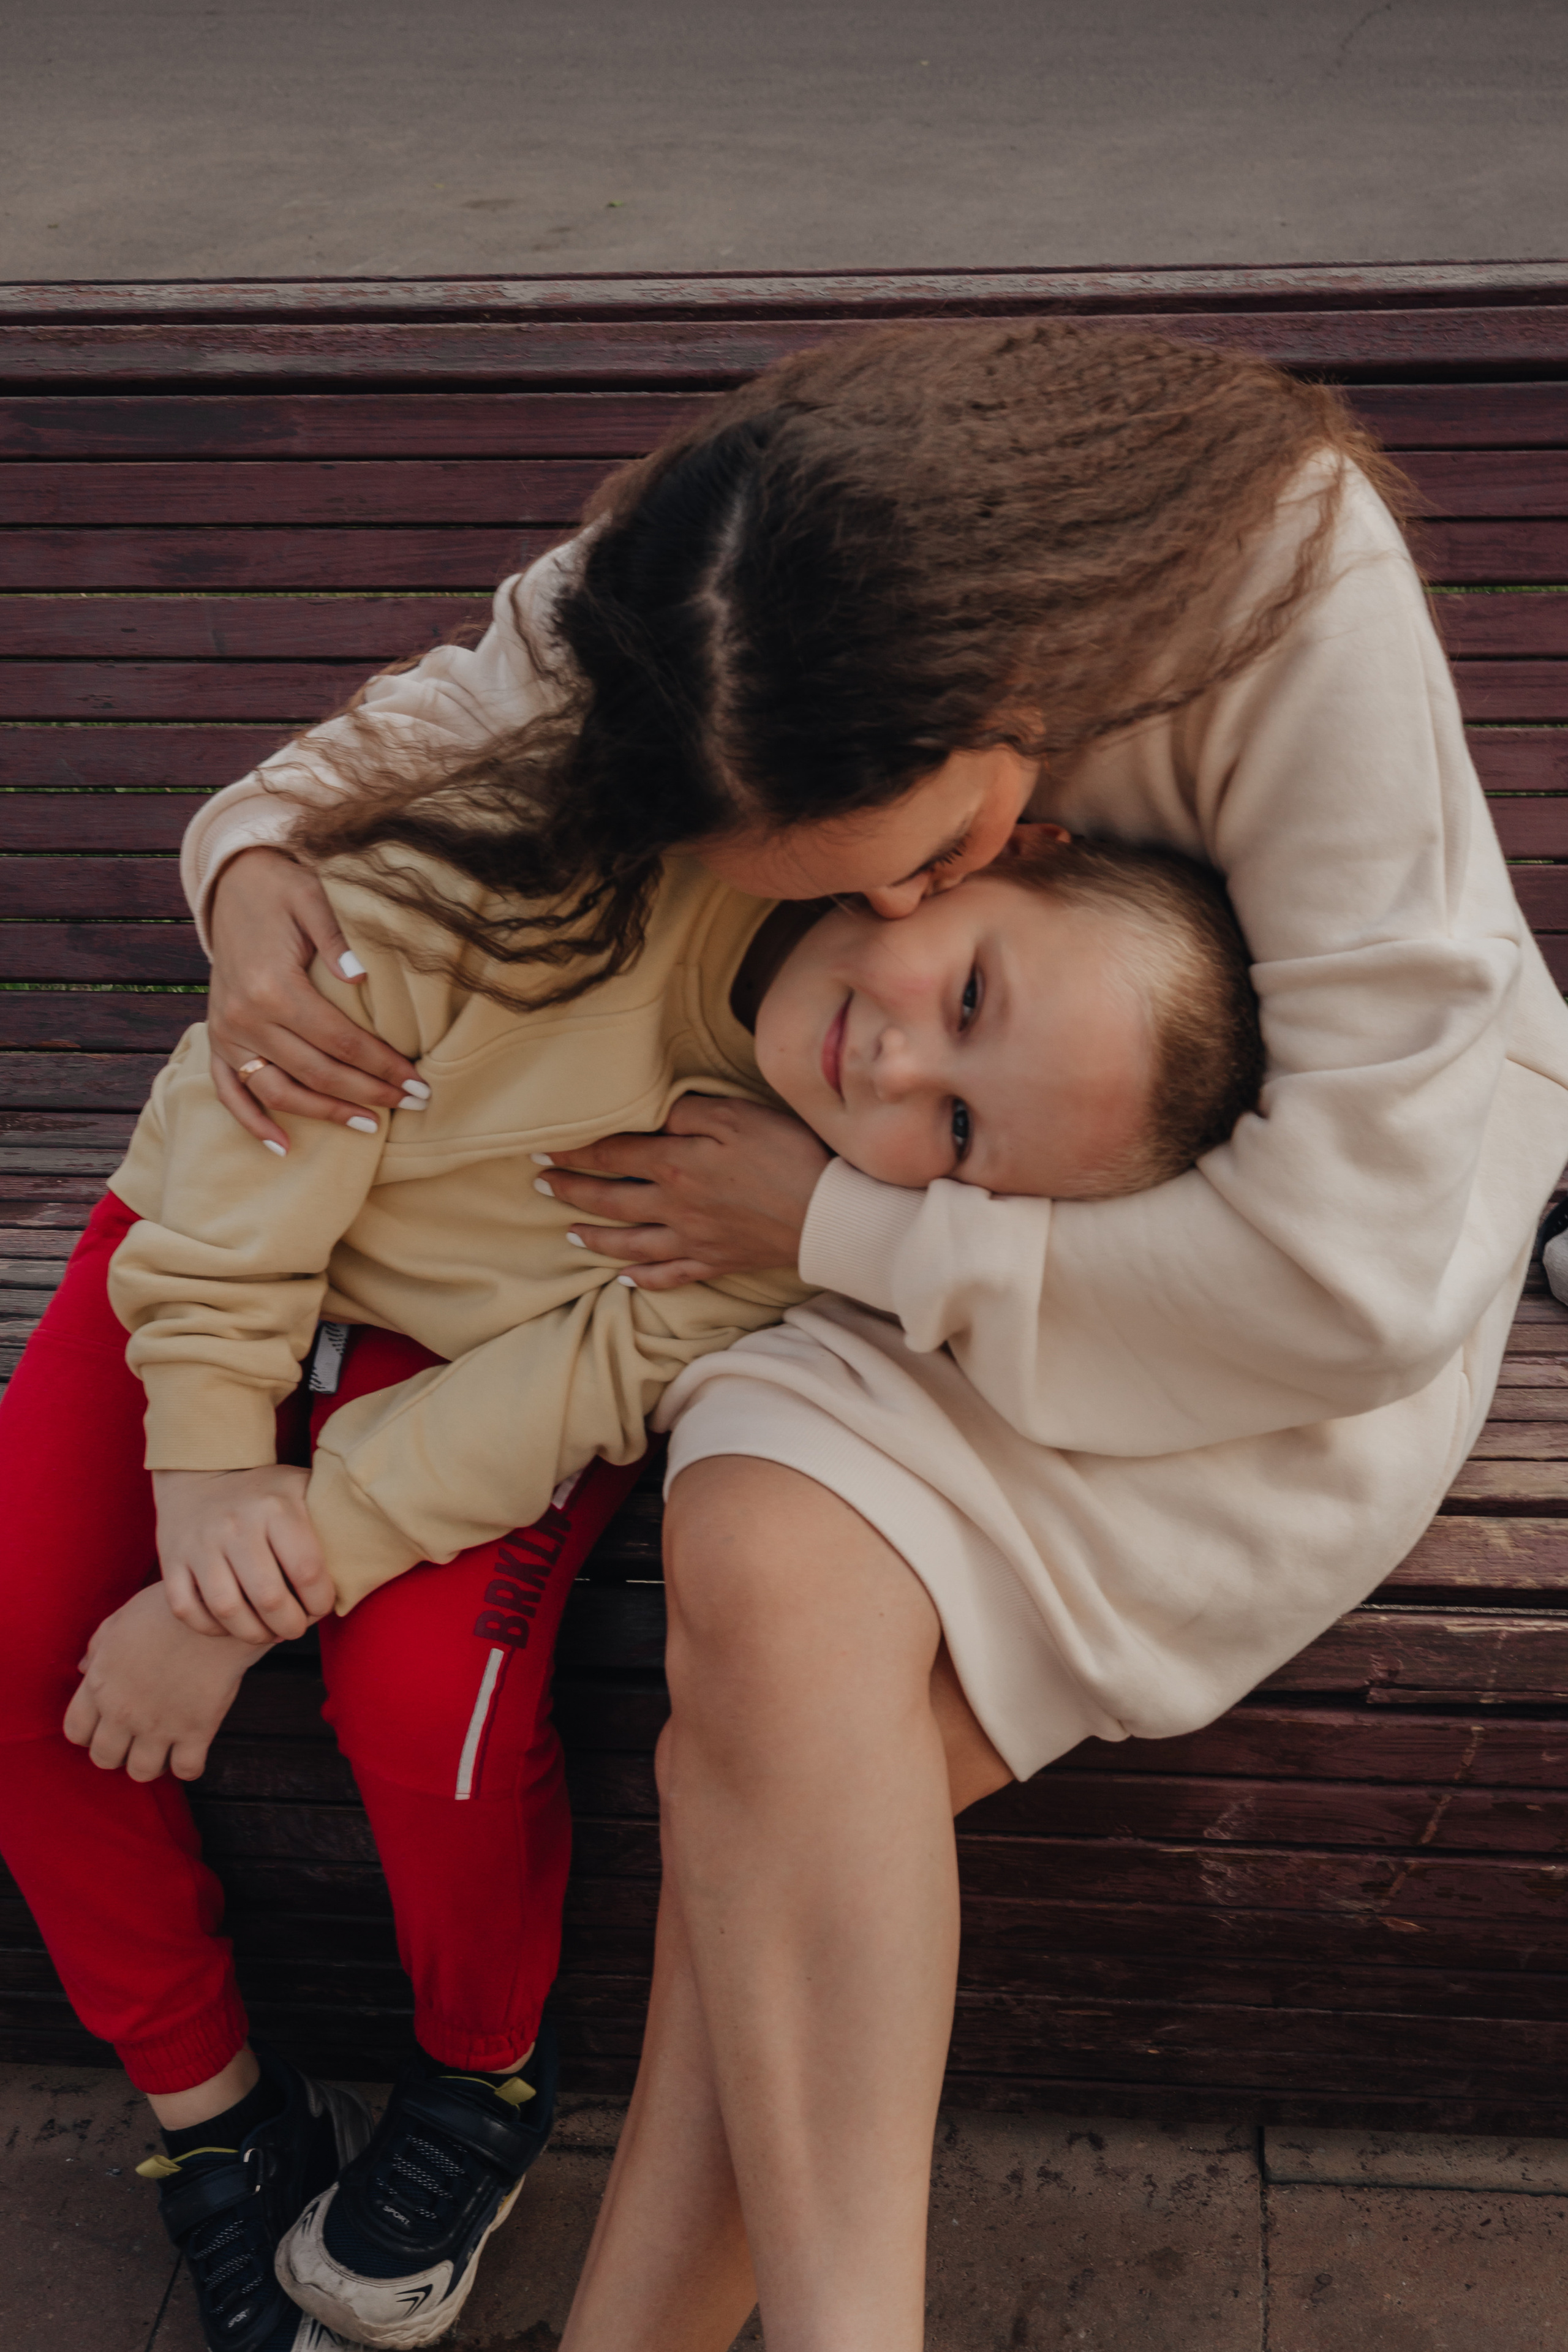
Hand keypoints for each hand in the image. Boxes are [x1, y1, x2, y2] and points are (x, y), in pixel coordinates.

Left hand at [63, 1584, 266, 1782]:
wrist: (216, 1607)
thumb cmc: (167, 1608)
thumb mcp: (121, 1618)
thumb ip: (98, 1646)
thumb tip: (84, 1668)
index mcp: (101, 1684)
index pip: (75, 1731)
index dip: (88, 1732)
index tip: (105, 1723)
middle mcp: (124, 1711)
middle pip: (103, 1758)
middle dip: (116, 1752)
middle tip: (134, 1737)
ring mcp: (159, 1725)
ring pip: (140, 1772)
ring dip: (149, 1763)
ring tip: (162, 1747)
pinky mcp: (197, 1729)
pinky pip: (187, 1770)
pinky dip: (188, 1765)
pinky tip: (192, 1748)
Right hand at [155, 1465, 334, 1642]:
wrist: (200, 1476)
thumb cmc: (265, 1492)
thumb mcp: (301, 1487)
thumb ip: (331, 1514)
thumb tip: (368, 1548)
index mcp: (275, 1507)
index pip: (308, 1570)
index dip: (321, 1602)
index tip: (322, 1607)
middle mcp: (235, 1525)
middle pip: (268, 1598)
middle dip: (291, 1625)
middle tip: (297, 1627)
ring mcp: (199, 1544)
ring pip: (227, 1610)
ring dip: (253, 1633)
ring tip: (269, 1632)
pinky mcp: (171, 1561)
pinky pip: (187, 1611)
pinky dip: (211, 1628)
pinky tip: (232, 1626)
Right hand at [206, 847, 420, 1149]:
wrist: (230, 884)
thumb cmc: (282, 891)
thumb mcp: (313, 899)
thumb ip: (337, 940)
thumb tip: (362, 978)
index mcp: (273, 987)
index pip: (341, 1042)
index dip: (382, 1066)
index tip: (418, 1084)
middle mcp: (245, 1017)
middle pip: (316, 1073)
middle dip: (368, 1093)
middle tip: (412, 1105)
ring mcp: (227, 1033)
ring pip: (278, 1091)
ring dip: (324, 1114)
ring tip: (369, 1126)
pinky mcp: (216, 1039)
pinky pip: (230, 1092)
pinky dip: (253, 1122)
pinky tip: (284, 1146)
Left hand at [537, 1095, 831, 1290]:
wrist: (827, 1214)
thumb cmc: (786, 1154)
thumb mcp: (737, 1114)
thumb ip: (687, 1111)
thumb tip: (651, 1114)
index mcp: (675, 1164)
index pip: (611, 1155)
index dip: (573, 1150)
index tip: (543, 1147)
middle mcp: (673, 1207)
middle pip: (609, 1200)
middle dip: (570, 1190)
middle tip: (540, 1183)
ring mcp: (693, 1240)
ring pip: (629, 1243)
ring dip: (593, 1237)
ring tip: (567, 1232)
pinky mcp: (717, 1262)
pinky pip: (669, 1276)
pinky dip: (643, 1279)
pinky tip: (626, 1279)